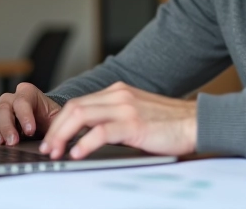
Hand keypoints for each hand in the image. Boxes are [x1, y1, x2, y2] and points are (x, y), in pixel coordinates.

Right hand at [0, 82, 61, 145]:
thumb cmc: (50, 119)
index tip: (30, 131)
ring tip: (0, 142)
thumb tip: (55, 137)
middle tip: (13, 141)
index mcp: (28, 93)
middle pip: (4, 107)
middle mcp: (12, 98)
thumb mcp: (57, 119)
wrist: (42, 123)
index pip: (22, 101)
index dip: (25, 116)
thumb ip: (56, 124)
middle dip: (7, 126)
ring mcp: (0, 108)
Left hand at [38, 81, 196, 159]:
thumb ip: (115, 119)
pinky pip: (101, 131)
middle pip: (74, 108)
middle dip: (56, 129)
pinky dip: (84, 143)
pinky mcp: (134, 123)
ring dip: (63, 135)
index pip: (79, 104)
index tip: (52, 139)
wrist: (197, 122)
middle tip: (47, 148)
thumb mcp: (137, 115)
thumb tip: (90, 137)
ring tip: (56, 152)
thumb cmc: (170, 124)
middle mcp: (119, 95)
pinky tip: (77, 154)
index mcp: (118, 92)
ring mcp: (126, 107)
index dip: (61, 122)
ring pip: (81, 115)